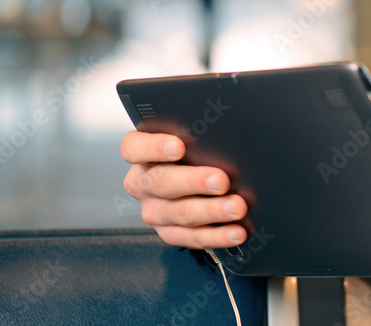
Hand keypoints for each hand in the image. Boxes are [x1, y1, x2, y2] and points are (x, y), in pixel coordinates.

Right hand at [121, 130, 247, 248]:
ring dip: (211, 211)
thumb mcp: (192, 140)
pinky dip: (217, 236)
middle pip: (161, 182)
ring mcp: (153, 210)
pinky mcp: (169, 232)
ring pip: (179, 212)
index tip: (179, 146)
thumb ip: (199, 137)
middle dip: (194, 181)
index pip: (133, 148)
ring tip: (236, 208)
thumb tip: (227, 133)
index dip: (154, 146)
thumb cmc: (196, 151)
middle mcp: (142, 183)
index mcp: (141, 155)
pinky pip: (191, 237)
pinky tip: (236, 232)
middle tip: (221, 181)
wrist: (198, 180)